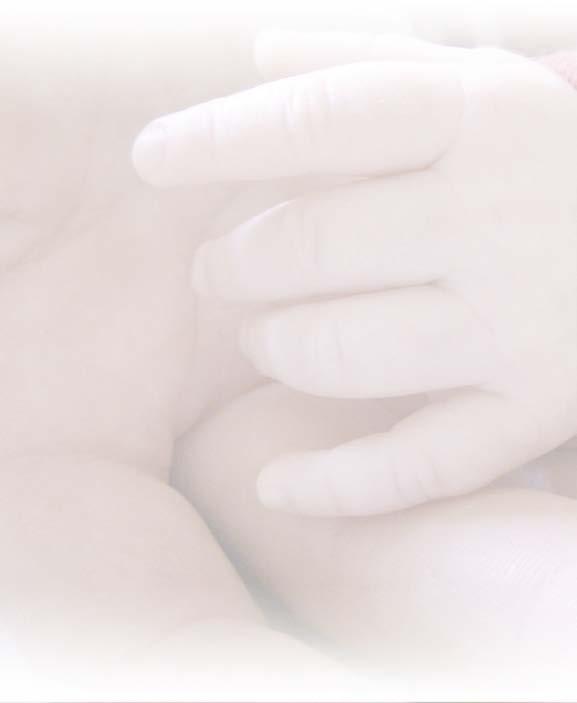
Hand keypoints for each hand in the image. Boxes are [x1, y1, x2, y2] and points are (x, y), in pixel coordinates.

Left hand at [134, 32, 576, 514]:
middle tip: (213, 269)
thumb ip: (374, 60)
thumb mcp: (482, 84)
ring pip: (346, 353)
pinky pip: (419, 463)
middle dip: (236, 263)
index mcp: (484, 118)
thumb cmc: (556, 155)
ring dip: (277, 348)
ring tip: (260, 339)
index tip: (149, 158)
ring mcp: (525, 323)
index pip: (321, 118)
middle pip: (314, 245)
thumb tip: (256, 53)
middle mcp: (503, 218)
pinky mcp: (538, 408)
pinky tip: (276, 486)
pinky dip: (336, 485)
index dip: (219, 139)